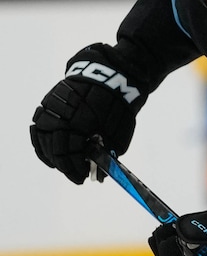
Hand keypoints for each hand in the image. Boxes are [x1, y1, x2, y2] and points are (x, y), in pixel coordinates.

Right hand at [30, 68, 137, 183]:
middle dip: (65, 166)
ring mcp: (52, 108)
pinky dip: (41, 141)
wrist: (112, 77)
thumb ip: (107, 156)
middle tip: (76, 175)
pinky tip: (48, 152)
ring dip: (51, 156)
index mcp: (81, 124)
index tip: (82, 178)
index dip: (75, 169)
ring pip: (42, 138)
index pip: (70, 155)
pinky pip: (38, 125)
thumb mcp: (119, 134)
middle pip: (55, 149)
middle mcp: (62, 116)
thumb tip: (100, 177)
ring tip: (62, 166)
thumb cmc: (118, 107)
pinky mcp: (48, 102)